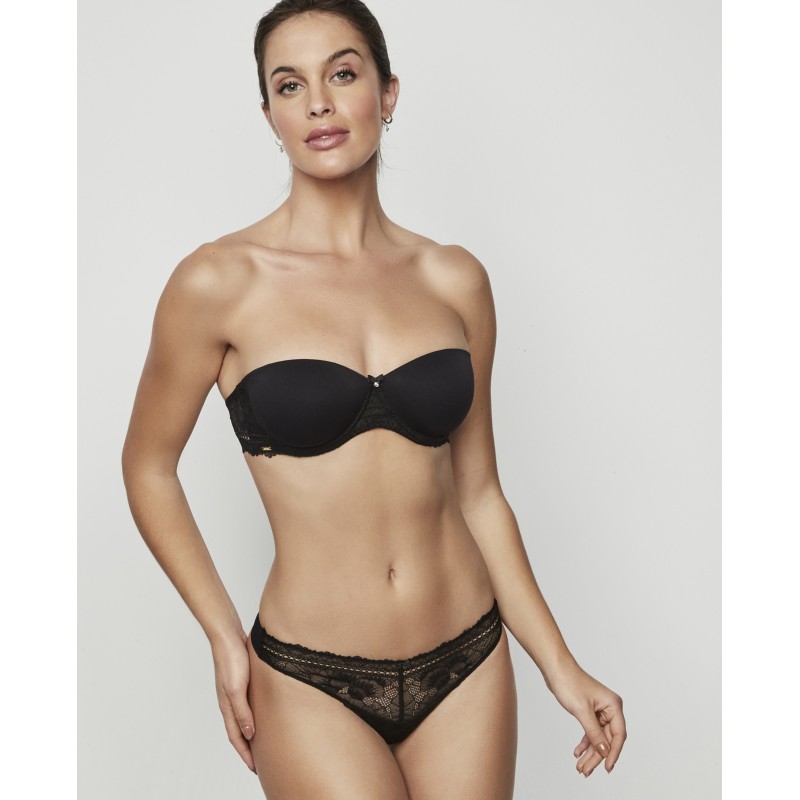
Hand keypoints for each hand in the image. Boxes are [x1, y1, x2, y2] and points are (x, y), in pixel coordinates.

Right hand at [211, 631, 256, 772]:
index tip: (255, 769)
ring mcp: (236, 692)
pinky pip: (249, 705)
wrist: (228, 635)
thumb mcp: (237, 689)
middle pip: (240, 731)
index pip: (236, 738)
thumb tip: (250, 735)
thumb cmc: (231, 660)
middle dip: (249, 748)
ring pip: (245, 718)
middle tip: (261, 762)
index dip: (245, 755)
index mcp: (227, 707)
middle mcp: (231, 702)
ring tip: (264, 742)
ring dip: (252, 733)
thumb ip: (242, 712)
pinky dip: (255, 716)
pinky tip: (265, 714)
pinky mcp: (243, 682)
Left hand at [548, 663, 625, 777]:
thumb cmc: (569, 682)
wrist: (555, 668)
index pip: (619, 735)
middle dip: (597, 756)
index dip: (614, 753)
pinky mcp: (589, 711)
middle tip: (586, 771)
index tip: (607, 768)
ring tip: (580, 767)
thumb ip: (594, 733)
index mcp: (614, 705)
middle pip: (607, 739)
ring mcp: (599, 710)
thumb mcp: (582, 711)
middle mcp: (609, 708)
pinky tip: (577, 752)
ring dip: (590, 752)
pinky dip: (585, 742)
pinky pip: (590, 731)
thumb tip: (605, 752)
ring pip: (598, 737)